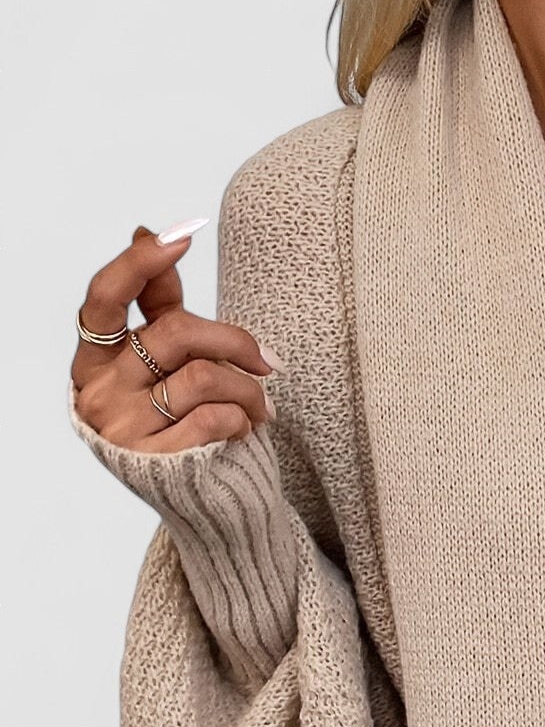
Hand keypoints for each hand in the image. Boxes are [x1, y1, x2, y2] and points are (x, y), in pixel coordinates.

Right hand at [70, 221, 280, 455]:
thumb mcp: (162, 358)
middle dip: (235, 341)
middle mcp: (99, 390)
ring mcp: (121, 428)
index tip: (180, 238)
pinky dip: (242, 419)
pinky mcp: (154, 462)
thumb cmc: (176, 414)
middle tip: (269, 362)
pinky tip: (246, 429)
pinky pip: (214, 418)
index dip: (139, 265)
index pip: (104, 299)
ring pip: (204, 377)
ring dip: (250, 389)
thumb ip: (158, 304)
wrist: (197, 495)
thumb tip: (145, 231)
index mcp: (93, 358)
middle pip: (176, 333)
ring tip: (263, 406)